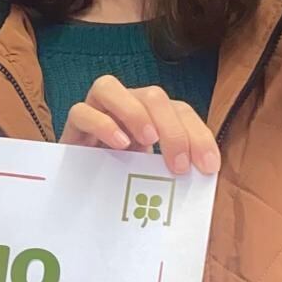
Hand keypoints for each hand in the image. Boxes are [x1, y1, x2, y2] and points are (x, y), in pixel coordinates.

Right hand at [60, 76, 219, 175]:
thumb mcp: (153, 177)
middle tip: (179, 165)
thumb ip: (172, 172)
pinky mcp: (72, 127)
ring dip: (133, 112)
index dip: (198, 135)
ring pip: (109, 86)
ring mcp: (95, 111)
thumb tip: (203, 179)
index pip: (179, 110)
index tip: (208, 167)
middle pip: (152, 96)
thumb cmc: (121, 183)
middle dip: (171, 128)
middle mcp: (123, 106)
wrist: (79, 195)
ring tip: (148, 140)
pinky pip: (80, 112)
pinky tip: (119, 144)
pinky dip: (101, 124)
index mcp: (149, 116)